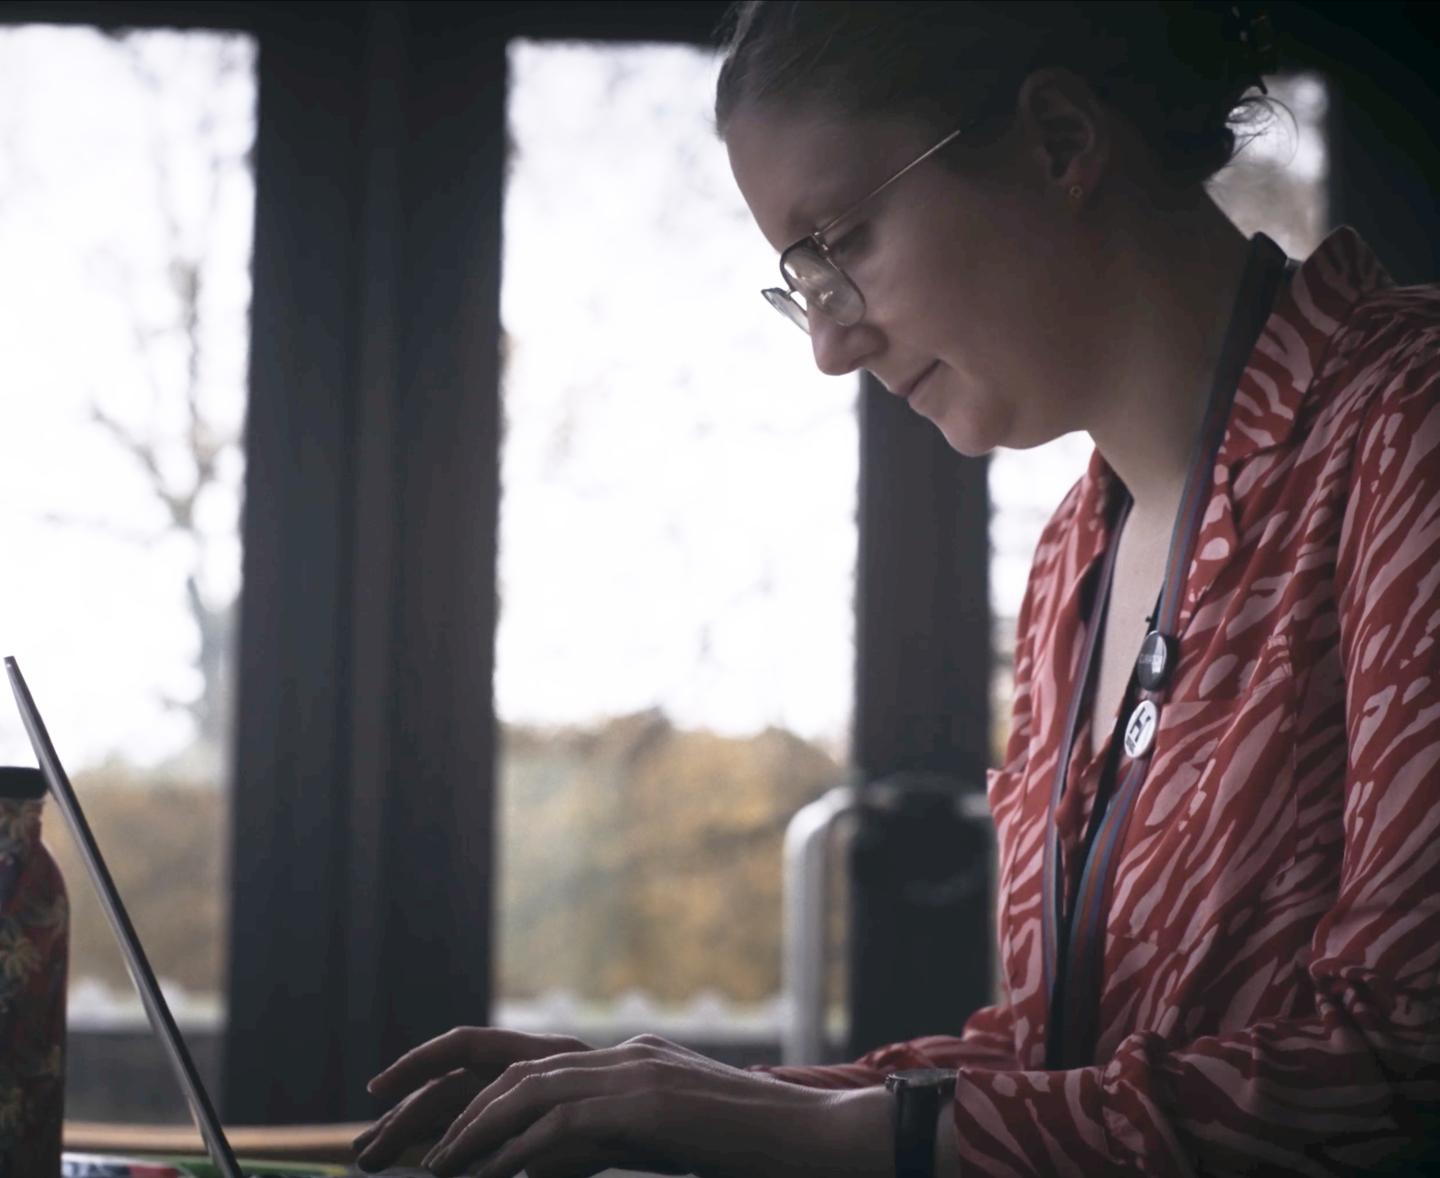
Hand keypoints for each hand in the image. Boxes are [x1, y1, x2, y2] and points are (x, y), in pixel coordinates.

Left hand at [356, 1028, 892, 1177]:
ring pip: (525, 1092)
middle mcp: (619, 1055)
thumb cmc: (747, 1143)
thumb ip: (607, 1135)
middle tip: (389, 1142)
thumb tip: (540, 1159)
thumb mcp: (664, 1134)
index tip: (400, 1095)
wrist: (812, 1136)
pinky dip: (519, 1154)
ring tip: (430, 1168)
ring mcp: (634, 1074)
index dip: (451, 1071)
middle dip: (439, 1104)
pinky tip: (492, 1177)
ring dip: (470, 1133)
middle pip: (505, 1069)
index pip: (518, 1056)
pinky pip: (564, 1127)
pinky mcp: (648, 1105)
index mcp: (622, 1058)